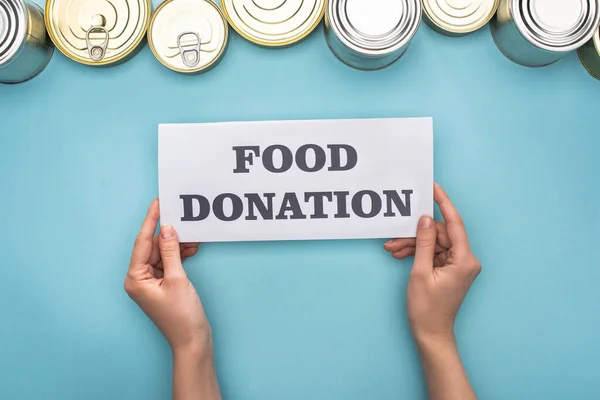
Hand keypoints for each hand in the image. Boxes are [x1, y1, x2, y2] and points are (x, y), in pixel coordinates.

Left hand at [124, 199, 209, 354]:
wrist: (192, 342)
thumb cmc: (182, 317)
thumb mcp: (177, 279)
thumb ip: (171, 252)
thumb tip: (167, 229)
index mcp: (135, 278)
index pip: (142, 242)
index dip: (151, 221)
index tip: (157, 203)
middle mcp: (138, 279)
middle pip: (152, 247)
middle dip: (168, 234)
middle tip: (181, 216)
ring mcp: (150, 283)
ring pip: (162, 254)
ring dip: (176, 245)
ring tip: (192, 236)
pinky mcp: (161, 285)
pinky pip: (168, 263)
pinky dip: (179, 255)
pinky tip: (191, 248)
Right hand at [384, 183, 481, 342]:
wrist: (431, 334)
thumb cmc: (427, 309)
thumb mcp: (420, 271)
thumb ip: (423, 242)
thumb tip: (424, 219)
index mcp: (465, 259)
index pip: (454, 223)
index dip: (443, 203)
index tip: (433, 187)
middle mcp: (466, 259)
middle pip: (439, 233)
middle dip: (416, 234)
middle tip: (394, 237)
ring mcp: (458, 264)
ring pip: (433, 242)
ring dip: (413, 244)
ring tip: (393, 248)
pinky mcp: (450, 269)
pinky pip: (433, 252)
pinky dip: (417, 252)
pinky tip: (400, 254)